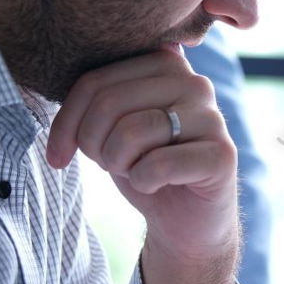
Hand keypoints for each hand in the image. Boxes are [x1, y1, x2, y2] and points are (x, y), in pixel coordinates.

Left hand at [46, 47, 239, 283]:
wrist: (187, 219)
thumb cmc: (145, 165)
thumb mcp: (110, 125)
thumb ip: (98, 94)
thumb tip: (65, 77)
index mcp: (167, 64)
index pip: (94, 81)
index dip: (67, 122)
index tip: (60, 154)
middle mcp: (195, 82)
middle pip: (110, 102)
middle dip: (93, 144)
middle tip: (108, 164)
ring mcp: (213, 118)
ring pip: (132, 132)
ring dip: (119, 164)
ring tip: (134, 171)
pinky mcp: (223, 156)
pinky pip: (159, 165)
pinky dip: (144, 183)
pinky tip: (157, 185)